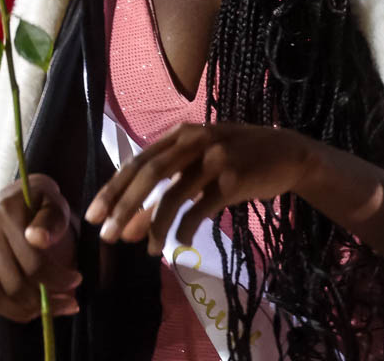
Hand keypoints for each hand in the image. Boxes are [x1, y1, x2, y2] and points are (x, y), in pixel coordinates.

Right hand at [0, 174, 80, 322]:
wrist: (14, 198)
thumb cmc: (40, 203)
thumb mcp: (54, 202)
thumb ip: (52, 219)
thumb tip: (38, 239)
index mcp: (6, 211)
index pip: (32, 260)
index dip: (57, 277)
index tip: (76, 280)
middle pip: (15, 281)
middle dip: (46, 298)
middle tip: (70, 301)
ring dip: (27, 309)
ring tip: (51, 308)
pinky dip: (9, 309)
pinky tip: (31, 309)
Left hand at [84, 122, 316, 256]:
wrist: (290, 154)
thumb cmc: (239, 159)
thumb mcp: (200, 166)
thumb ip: (166, 191)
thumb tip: (129, 228)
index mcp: (182, 133)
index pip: (138, 161)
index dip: (113, 189)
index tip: (93, 215)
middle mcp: (196, 140)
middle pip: (150, 174)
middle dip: (124, 207)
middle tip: (106, 235)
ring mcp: (216, 158)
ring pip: (173, 194)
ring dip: (155, 225)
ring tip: (148, 250)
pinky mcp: (234, 179)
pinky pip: (201, 209)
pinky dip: (185, 229)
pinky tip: (179, 242)